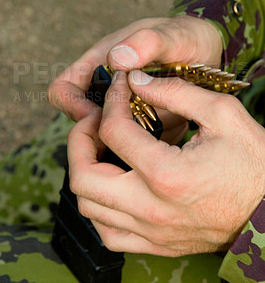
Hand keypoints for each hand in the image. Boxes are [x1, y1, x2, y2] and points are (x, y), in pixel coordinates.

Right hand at [48, 15, 221, 142]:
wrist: (209, 56)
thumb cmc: (185, 39)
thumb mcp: (172, 34)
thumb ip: (148, 42)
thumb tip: (118, 59)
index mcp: (100, 65)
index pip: (63, 91)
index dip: (73, 106)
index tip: (100, 115)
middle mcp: (106, 92)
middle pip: (82, 121)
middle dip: (102, 131)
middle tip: (135, 130)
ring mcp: (124, 112)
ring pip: (108, 138)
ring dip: (127, 142)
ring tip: (158, 135)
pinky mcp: (143, 128)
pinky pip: (134, 147)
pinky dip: (145, 149)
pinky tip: (168, 143)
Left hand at [68, 71, 264, 256]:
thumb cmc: (254, 163)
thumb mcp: (223, 114)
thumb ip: (176, 92)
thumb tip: (137, 81)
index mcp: (167, 174)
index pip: (114, 131)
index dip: (111, 100)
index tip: (120, 88)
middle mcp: (152, 208)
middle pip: (83, 176)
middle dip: (79, 139)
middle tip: (93, 121)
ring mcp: (151, 231)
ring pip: (88, 206)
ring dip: (85, 170)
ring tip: (101, 148)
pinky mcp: (155, 243)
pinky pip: (107, 231)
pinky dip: (99, 205)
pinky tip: (112, 183)